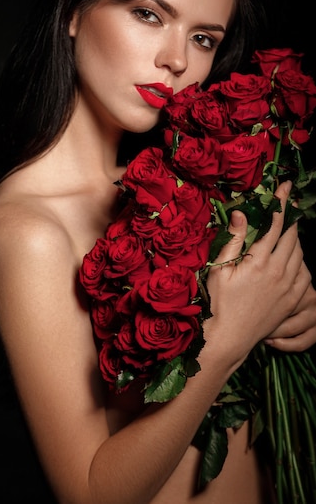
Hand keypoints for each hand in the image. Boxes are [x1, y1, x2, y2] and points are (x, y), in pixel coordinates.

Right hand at [204, 181, 307, 359]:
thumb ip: (233, 239)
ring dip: (295, 237)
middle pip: (292, 235)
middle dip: (290, 216)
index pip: (274, 223)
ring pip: (300, 253)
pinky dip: (301, 260)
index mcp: (259, 260)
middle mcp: (279, 271)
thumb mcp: (218, 269)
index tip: (284, 186)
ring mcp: (289, 286)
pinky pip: (305, 273)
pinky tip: (293, 257)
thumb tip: (241, 213)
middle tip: (287, 203)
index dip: (280, 202)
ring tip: (287, 229)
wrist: (230, 337)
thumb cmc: (219, 303)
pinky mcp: (293, 299)